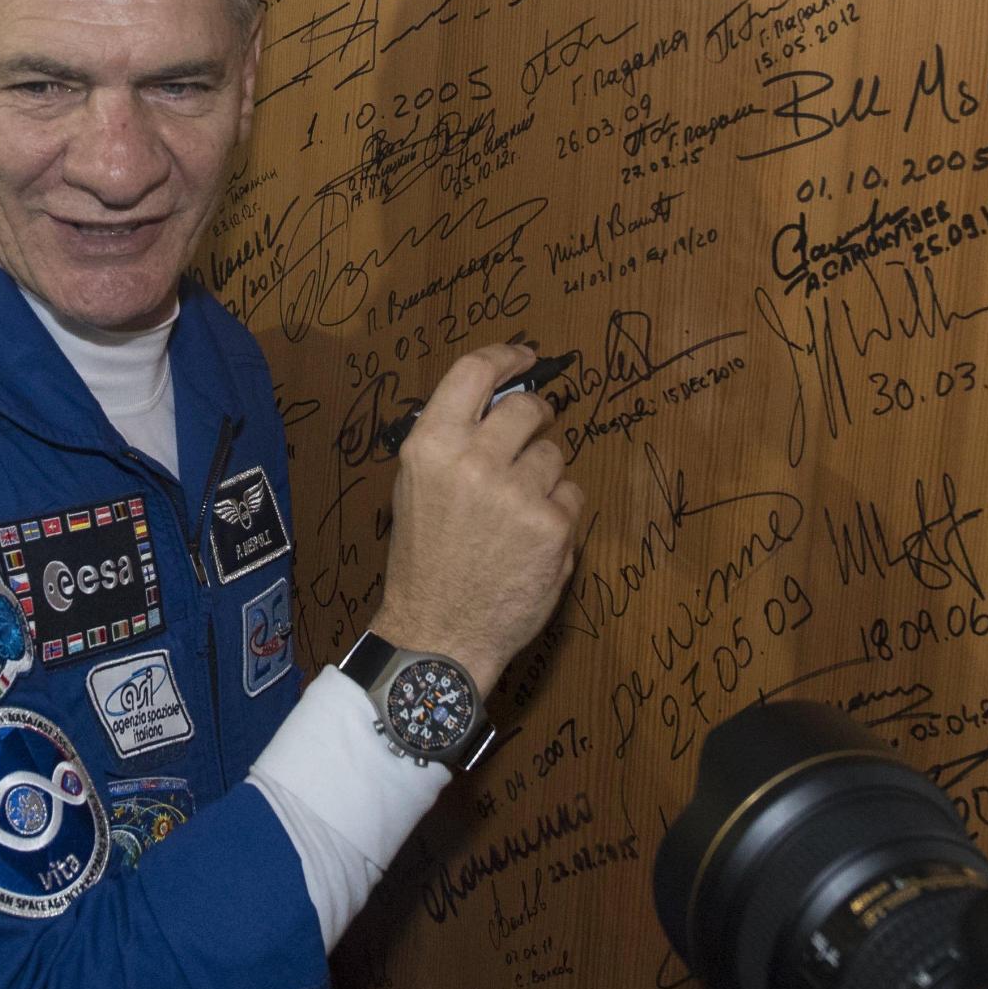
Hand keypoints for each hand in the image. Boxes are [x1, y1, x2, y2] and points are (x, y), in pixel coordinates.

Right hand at [370, 344, 583, 694]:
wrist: (438, 632)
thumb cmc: (425, 561)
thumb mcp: (416, 487)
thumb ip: (452, 442)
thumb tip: (497, 401)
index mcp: (432, 446)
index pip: (473, 372)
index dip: (505, 357)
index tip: (524, 356)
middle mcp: (474, 462)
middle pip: (527, 408)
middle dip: (536, 417)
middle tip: (533, 432)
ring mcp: (518, 494)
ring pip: (554, 454)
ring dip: (544, 475)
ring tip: (515, 512)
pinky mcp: (553, 526)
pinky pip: (571, 495)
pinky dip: (558, 512)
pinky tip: (531, 540)